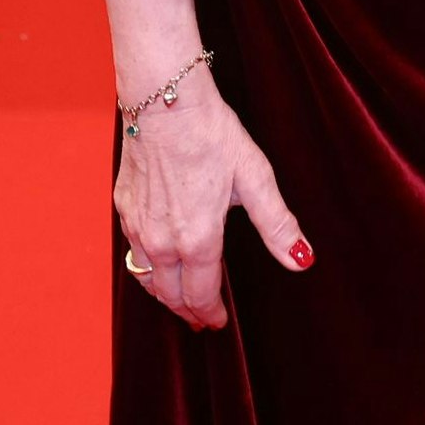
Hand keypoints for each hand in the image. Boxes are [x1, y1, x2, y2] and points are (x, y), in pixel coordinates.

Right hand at [116, 68, 310, 330]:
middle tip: (200, 320)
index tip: (218, 322)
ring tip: (179, 300)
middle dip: (188, 311)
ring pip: (146, 279)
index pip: (201, 295)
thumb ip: (277, 225)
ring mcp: (137, 227)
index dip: (211, 313)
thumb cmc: (212, 135)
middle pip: (171, 295)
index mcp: (197, 239)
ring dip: (164, 295)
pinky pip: (133, 253)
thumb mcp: (255, 178)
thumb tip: (302, 260)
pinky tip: (158, 262)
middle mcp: (161, 241)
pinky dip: (146, 268)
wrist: (164, 101)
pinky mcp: (123, 209)